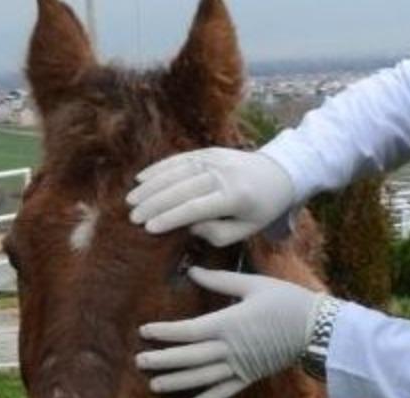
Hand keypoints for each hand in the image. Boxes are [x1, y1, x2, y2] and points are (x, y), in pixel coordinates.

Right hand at [127, 148, 295, 246]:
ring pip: (176, 172)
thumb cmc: (260, 209)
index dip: (170, 218)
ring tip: (131, 200)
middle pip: (181, 189)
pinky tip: (141, 179)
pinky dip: (159, 168)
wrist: (278, 174)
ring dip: (151, 186)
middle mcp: (223, 174)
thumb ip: (217, 233)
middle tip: (132, 217)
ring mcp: (215, 159)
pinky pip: (180, 158)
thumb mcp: (246, 230)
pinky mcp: (209, 151)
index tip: (149, 228)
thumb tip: (188, 227)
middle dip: (154, 203)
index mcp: (235, 197)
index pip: (196, 208)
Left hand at [136, 267, 323, 397]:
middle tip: (139, 362)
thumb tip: (192, 272)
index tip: (144, 332)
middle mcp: (230, 349)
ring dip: (177, 382)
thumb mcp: (254, 284)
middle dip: (162, 360)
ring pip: (202, 378)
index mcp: (228, 323)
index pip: (188, 331)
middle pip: (189, 358)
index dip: (164, 333)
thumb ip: (221, 280)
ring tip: (155, 385)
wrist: (317, 328)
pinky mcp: (250, 376)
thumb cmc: (286, 300)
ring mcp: (240, 366)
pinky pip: (224, 392)